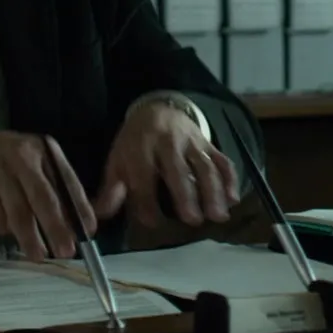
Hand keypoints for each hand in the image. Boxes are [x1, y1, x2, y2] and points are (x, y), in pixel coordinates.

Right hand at [0, 131, 95, 259]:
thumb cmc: (15, 165)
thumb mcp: (40, 167)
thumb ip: (62, 191)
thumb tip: (86, 225)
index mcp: (45, 150)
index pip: (67, 181)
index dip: (79, 208)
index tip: (88, 232)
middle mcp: (22, 156)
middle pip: (42, 197)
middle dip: (56, 227)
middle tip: (65, 251)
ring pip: (17, 211)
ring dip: (29, 237)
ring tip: (38, 255)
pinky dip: (4, 228)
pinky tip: (7, 230)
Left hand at [95, 101, 239, 227]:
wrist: (157, 109)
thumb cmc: (135, 144)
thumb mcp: (118, 162)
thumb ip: (112, 190)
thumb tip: (99, 215)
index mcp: (140, 150)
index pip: (143, 177)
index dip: (146, 201)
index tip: (152, 223)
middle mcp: (167, 144)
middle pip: (177, 169)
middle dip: (186, 195)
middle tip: (193, 221)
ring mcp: (191, 143)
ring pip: (205, 166)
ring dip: (214, 191)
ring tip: (218, 216)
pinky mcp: (208, 144)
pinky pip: (222, 160)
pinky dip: (230, 179)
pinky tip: (233, 199)